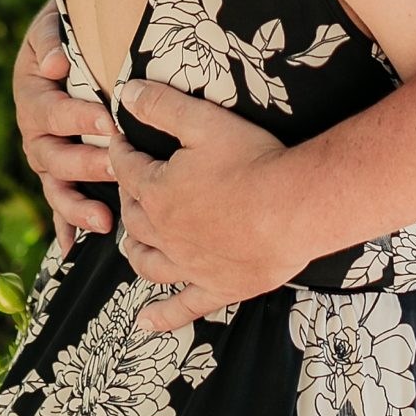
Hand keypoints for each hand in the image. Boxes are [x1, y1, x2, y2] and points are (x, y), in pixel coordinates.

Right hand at [11, 0, 115, 253]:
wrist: (70, 39)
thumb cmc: (67, 29)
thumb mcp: (54, 21)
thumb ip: (50, 37)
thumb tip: (54, 63)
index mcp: (32, 93)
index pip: (52, 111)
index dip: (78, 118)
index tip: (109, 121)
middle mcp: (34, 130)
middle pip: (53, 156)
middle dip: (85, 164)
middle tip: (116, 167)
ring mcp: (46, 155)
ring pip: (55, 185)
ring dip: (76, 205)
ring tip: (104, 219)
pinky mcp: (59, 172)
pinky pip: (58, 202)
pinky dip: (65, 225)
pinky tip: (75, 247)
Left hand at [106, 80, 306, 332]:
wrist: (294, 207)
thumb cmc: (252, 160)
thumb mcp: (204, 121)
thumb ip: (162, 105)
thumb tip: (126, 92)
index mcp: (157, 192)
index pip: (126, 169)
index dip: (121, 152)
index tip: (120, 142)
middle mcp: (165, 233)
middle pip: (133, 216)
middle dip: (128, 197)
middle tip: (134, 185)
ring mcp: (189, 265)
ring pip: (147, 261)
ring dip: (136, 249)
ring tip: (133, 242)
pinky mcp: (217, 287)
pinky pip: (183, 306)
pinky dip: (162, 316)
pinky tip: (146, 322)